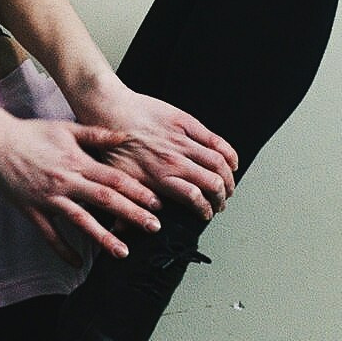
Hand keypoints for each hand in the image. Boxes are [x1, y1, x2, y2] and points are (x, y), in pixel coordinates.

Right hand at [0, 112, 165, 265]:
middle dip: (131, 215)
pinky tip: (77, 263)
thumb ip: (97, 135)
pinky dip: (63, 250)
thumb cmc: (32, 133)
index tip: (156, 203)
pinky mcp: (32, 210)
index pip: (114, 178)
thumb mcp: (67, 128)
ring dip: (103, 237)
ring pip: (80, 221)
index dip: (137, 191)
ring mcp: (48, 198)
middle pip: (104, 200)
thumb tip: (124, 136)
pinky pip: (50, 235)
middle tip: (153, 228)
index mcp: (77, 162)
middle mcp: (66, 181)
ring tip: (123, 252)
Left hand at [73, 80, 238, 224]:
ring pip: (218, 163)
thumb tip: (128, 230)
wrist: (109, 110)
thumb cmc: (111, 145)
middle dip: (221, 198)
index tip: (206, 214)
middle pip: (212, 183)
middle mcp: (174, 161)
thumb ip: (128, 205)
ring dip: (228, 179)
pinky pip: (216, 141)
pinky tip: (232, 163)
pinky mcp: (187, 123)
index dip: (205, 209)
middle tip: (220, 203)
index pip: (195, 198)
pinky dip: (229, 154)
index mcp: (159, 177)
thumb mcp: (116, 181)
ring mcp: (182, 141)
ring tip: (228, 186)